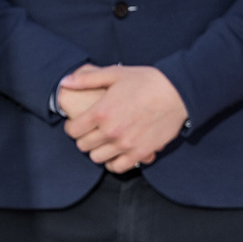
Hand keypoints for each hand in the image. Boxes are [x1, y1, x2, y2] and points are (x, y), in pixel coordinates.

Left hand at [59, 64, 187, 171]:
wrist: (177, 92)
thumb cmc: (146, 81)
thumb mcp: (115, 74)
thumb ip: (87, 79)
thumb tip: (65, 82)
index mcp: (101, 112)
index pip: (72, 131)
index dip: (72, 127)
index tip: (78, 123)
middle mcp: (111, 131)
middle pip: (83, 146)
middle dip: (84, 138)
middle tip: (92, 131)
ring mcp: (126, 145)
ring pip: (97, 158)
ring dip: (98, 150)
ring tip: (105, 141)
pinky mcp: (141, 153)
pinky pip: (118, 167)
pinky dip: (114, 162)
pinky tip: (117, 152)